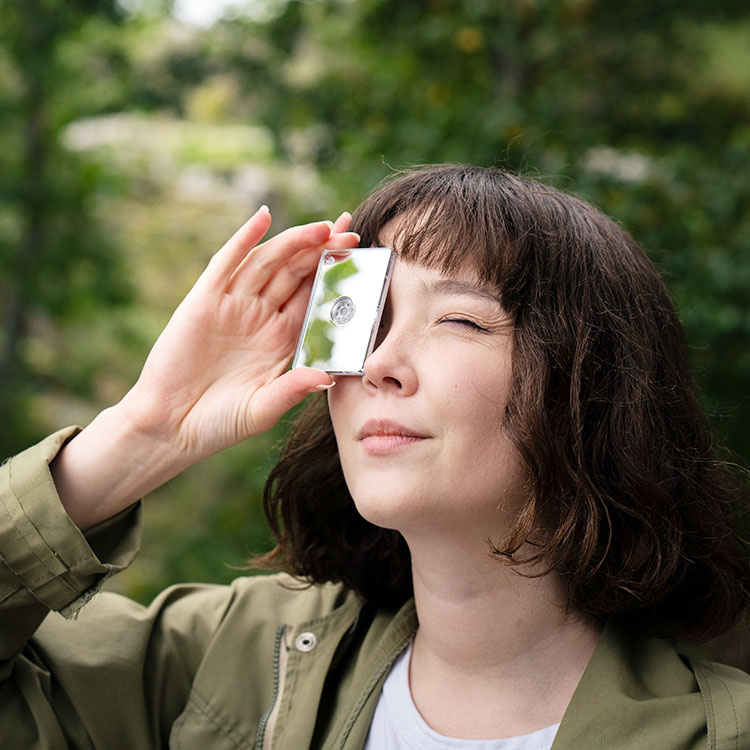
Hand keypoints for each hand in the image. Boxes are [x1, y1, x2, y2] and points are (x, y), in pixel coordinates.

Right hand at [117, 207, 357, 461]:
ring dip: (295, 243)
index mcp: (282, 340)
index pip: (315, 298)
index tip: (361, 258)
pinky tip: (263, 217)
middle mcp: (261, 317)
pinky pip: (227, 264)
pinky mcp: (203, 301)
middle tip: (350, 232)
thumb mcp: (262, 409)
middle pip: (297, 274)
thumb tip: (328, 377)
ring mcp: (233, 306)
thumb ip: (292, 389)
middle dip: (323, 252)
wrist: (169, 427)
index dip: (336, 277)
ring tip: (323, 227)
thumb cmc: (219, 423)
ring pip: (269, 264)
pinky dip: (244, 239)